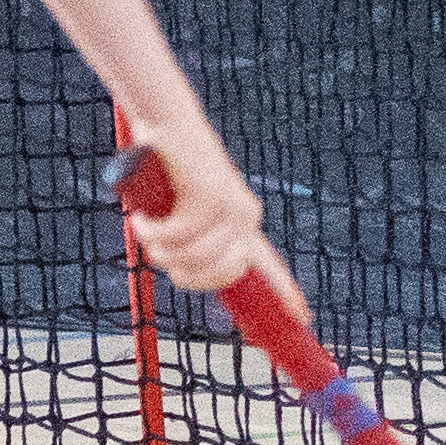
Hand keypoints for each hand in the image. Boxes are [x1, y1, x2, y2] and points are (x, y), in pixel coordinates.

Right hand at [117, 127, 294, 311]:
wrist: (168, 127)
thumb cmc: (170, 176)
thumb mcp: (187, 215)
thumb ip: (198, 246)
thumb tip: (195, 276)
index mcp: (243, 227)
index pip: (271, 267)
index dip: (286, 293)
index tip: (303, 317)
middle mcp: (245, 218)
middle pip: (219, 276)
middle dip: (182, 272)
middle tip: (160, 252)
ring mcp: (230, 207)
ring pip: (193, 257)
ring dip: (160, 250)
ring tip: (147, 228)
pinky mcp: (210, 196)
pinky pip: (176, 236)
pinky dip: (152, 232)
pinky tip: (142, 219)